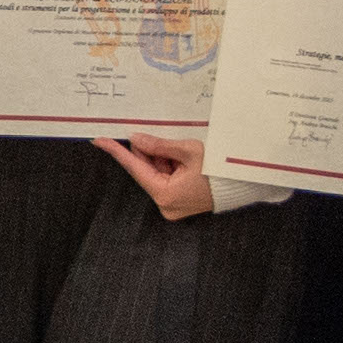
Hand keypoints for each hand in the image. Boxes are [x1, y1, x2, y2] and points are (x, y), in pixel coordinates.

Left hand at [94, 131, 216, 221]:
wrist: (242, 183)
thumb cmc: (219, 168)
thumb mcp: (188, 151)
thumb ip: (158, 145)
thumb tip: (136, 139)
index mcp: (165, 194)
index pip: (135, 168)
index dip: (117, 152)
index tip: (100, 141)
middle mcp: (165, 204)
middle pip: (146, 171)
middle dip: (149, 152)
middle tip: (155, 137)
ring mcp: (172, 206)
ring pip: (156, 174)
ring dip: (162, 159)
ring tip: (181, 152)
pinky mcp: (179, 203)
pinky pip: (166, 180)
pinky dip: (170, 166)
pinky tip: (182, 159)